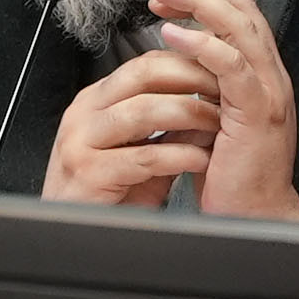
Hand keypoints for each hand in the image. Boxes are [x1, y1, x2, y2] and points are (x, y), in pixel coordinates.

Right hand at [41, 50, 220, 206]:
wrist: (75, 235)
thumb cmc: (106, 195)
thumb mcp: (140, 150)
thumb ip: (168, 126)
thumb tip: (210, 102)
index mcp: (95, 102)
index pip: (143, 64)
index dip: (185, 64)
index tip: (218, 72)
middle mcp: (84, 115)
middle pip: (142, 75)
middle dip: (190, 79)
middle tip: (223, 90)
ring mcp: (81, 142)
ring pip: (142, 110)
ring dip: (189, 114)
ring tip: (217, 125)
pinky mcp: (88, 173)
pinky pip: (144, 157)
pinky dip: (180, 156)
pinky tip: (201, 160)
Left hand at [148, 0, 298, 219]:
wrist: (257, 217)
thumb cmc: (234, 174)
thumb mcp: (215, 116)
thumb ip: (204, 83)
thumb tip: (174, 55)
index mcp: (259, 73)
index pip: (236, 13)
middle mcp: (270, 74)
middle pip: (239, 8)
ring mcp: (268, 91)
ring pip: (238, 27)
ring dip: (196, 2)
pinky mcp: (257, 112)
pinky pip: (231, 67)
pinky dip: (202, 44)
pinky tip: (173, 32)